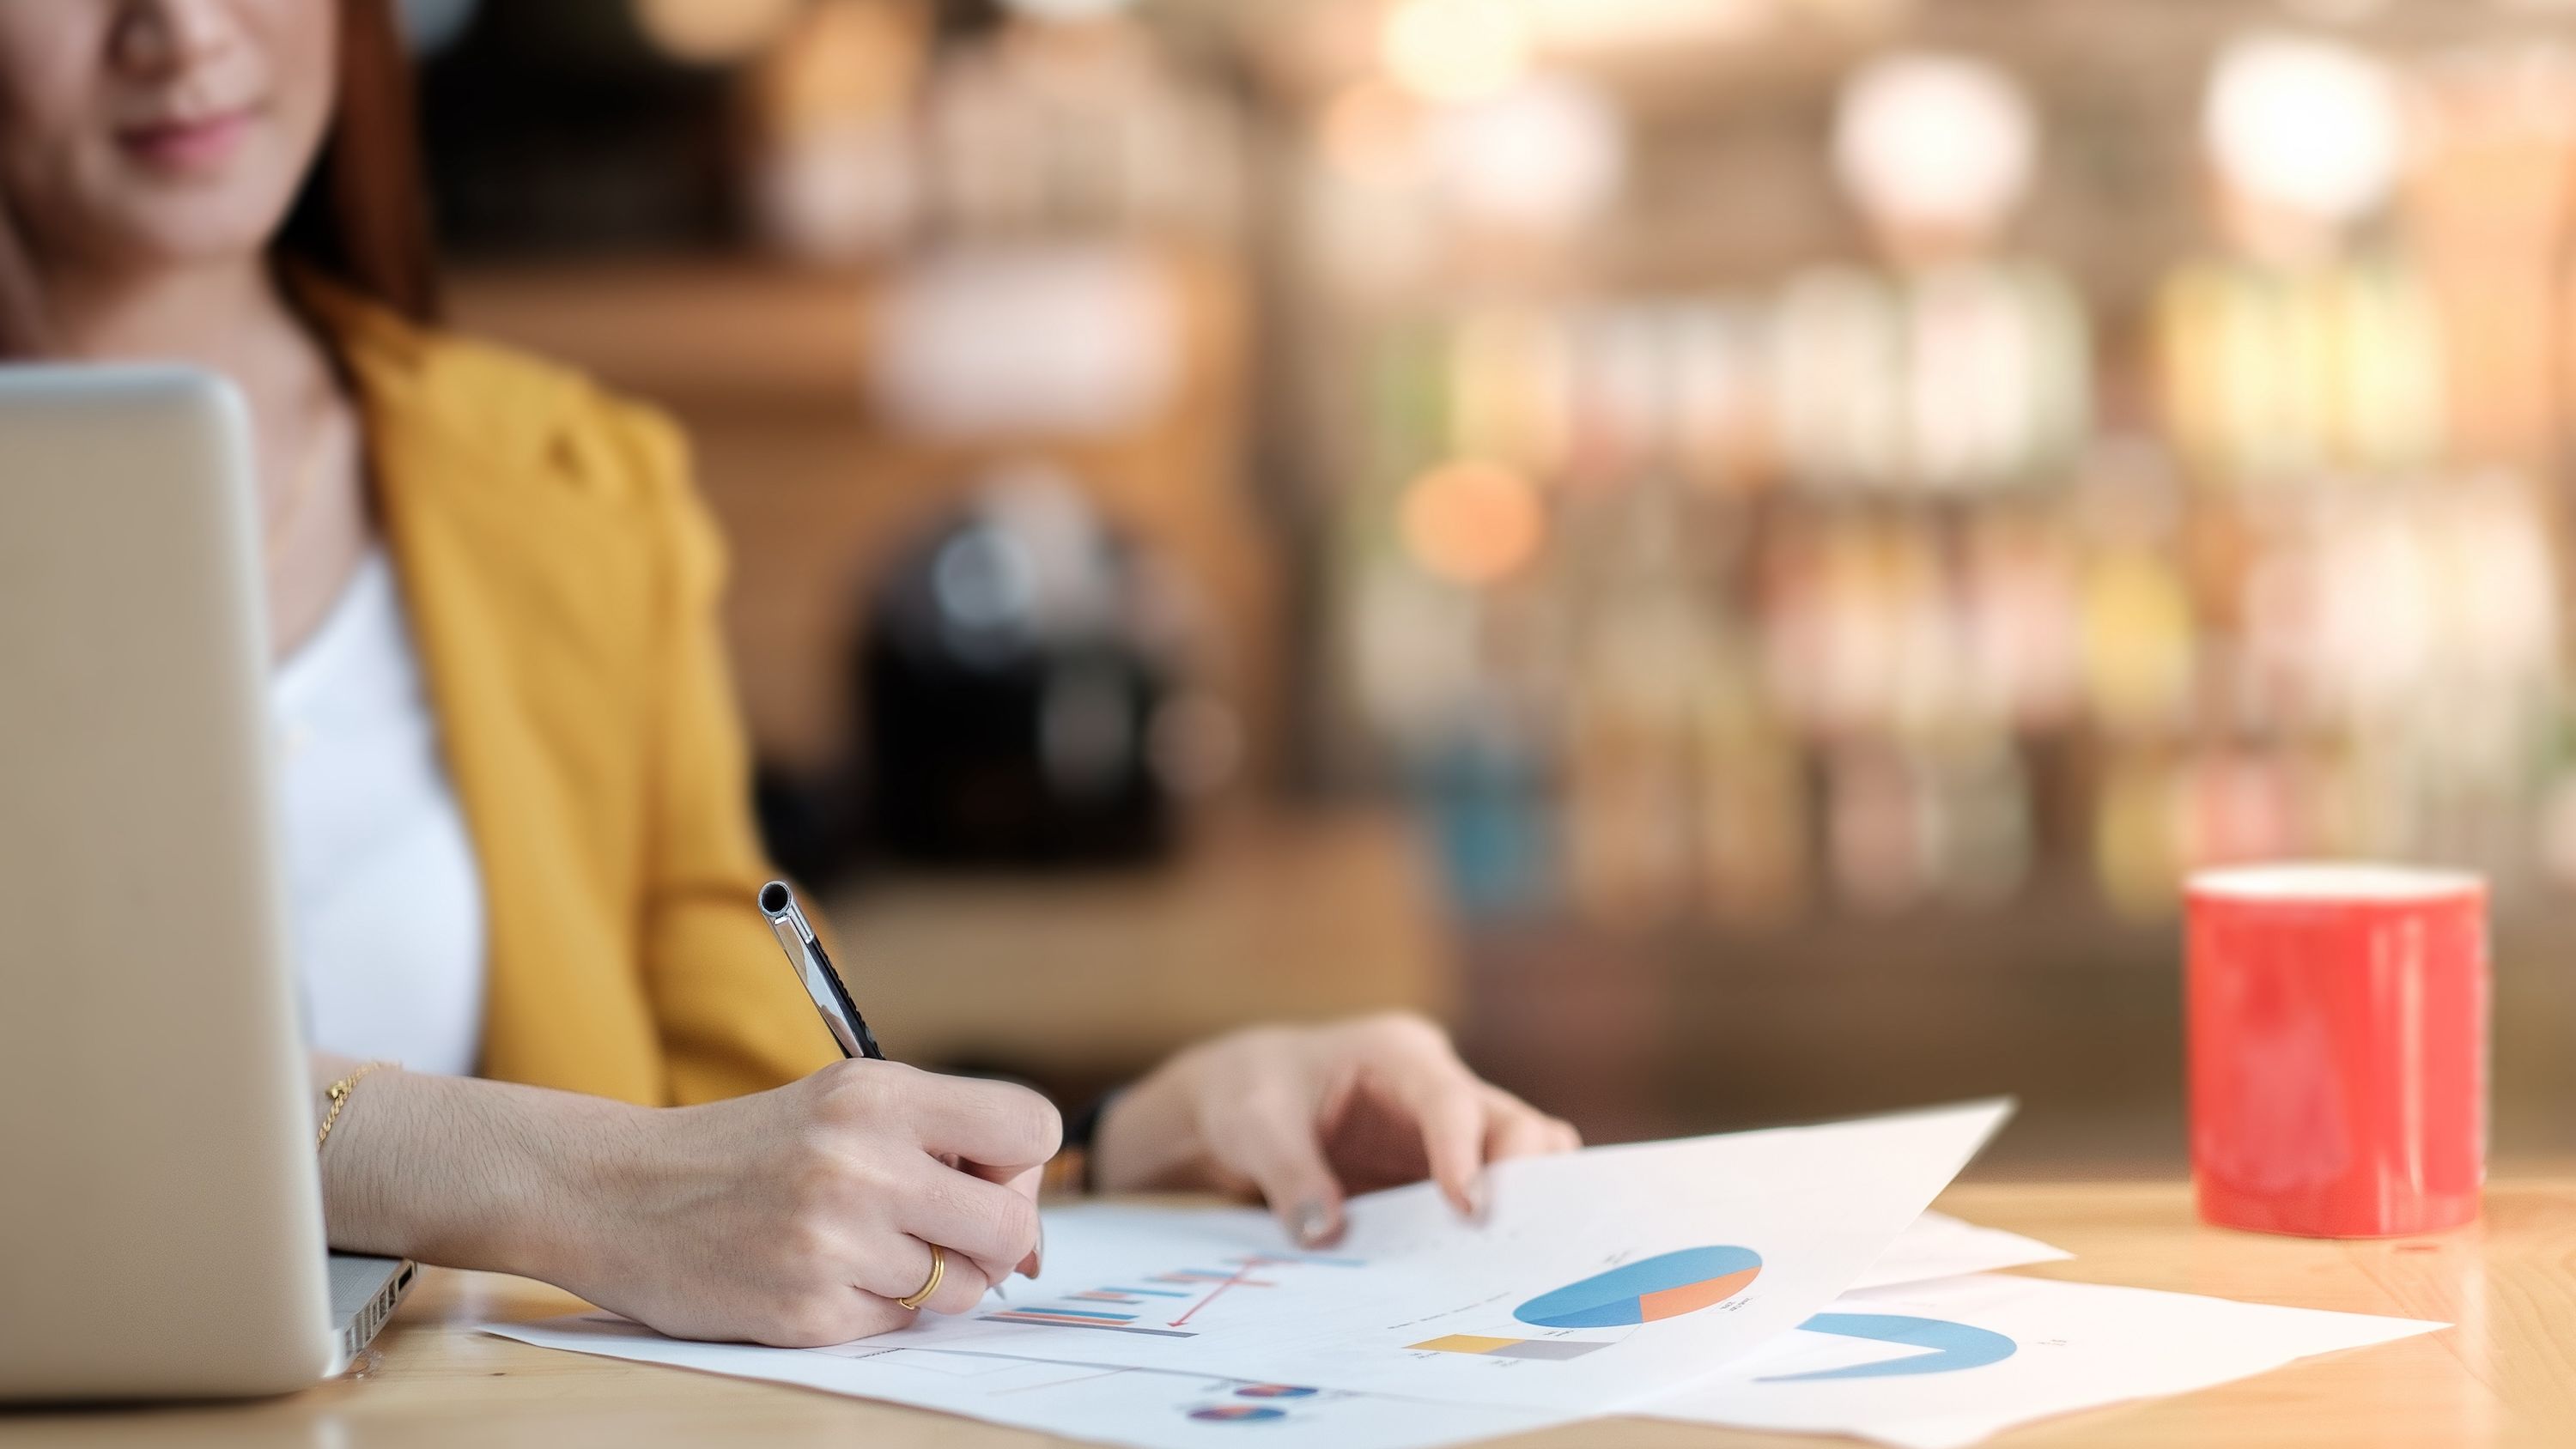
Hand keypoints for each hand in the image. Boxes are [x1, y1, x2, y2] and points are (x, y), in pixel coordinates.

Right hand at [561, 1060, 1058, 1346]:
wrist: (620, 1193)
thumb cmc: (751, 1149)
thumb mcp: (844, 1102)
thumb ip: (941, 1139)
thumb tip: (1033, 1229)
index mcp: (879, 1094)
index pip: (1032, 1128)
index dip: (1022, 1163)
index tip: (984, 1175)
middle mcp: (862, 1162)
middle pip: (1013, 1226)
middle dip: (995, 1239)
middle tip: (946, 1232)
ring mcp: (833, 1242)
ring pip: (964, 1289)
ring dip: (935, 1281)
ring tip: (874, 1250)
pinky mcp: (807, 1312)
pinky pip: (899, 1326)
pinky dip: (875, 1308)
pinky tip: (825, 1275)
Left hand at [1092, 1013, 1578, 1246]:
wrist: (1237, 1104)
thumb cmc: (1246, 1094)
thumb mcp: (1252, 1125)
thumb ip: (1287, 1175)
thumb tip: (1327, 1234)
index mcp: (1397, 1054)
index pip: (1450, 1100)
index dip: (1463, 1152)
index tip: (1469, 1208)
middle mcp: (1437, 1086)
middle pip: (1512, 1123)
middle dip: (1525, 1176)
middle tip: (1517, 1242)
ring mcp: (1447, 1133)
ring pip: (1522, 1160)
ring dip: (1525, 1207)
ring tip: (1516, 1264)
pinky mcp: (1439, 1175)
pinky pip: (1490, 1199)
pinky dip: (1497, 1231)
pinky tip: (1486, 1275)